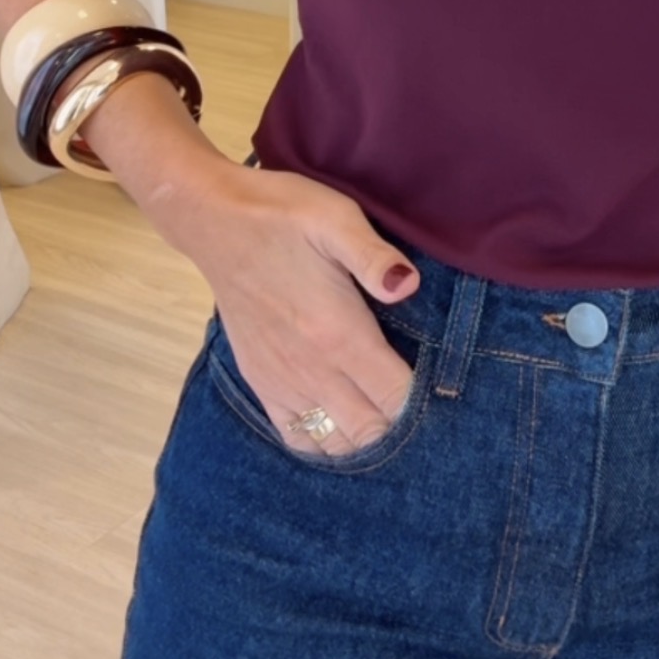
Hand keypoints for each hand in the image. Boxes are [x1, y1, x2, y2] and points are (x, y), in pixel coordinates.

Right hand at [184, 159, 421, 457]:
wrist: (215, 219)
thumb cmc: (283, 214)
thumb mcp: (336, 218)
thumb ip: (374, 256)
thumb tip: (408, 284)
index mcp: (338, 333)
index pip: (395, 398)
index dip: (426, 403)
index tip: (444, 390)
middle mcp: (310, 369)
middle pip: (370, 432)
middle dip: (402, 427)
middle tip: (424, 405)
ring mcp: (281, 381)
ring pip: (335, 443)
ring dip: (366, 439)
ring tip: (387, 414)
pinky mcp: (260, 381)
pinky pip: (296, 437)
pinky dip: (325, 442)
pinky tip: (342, 422)